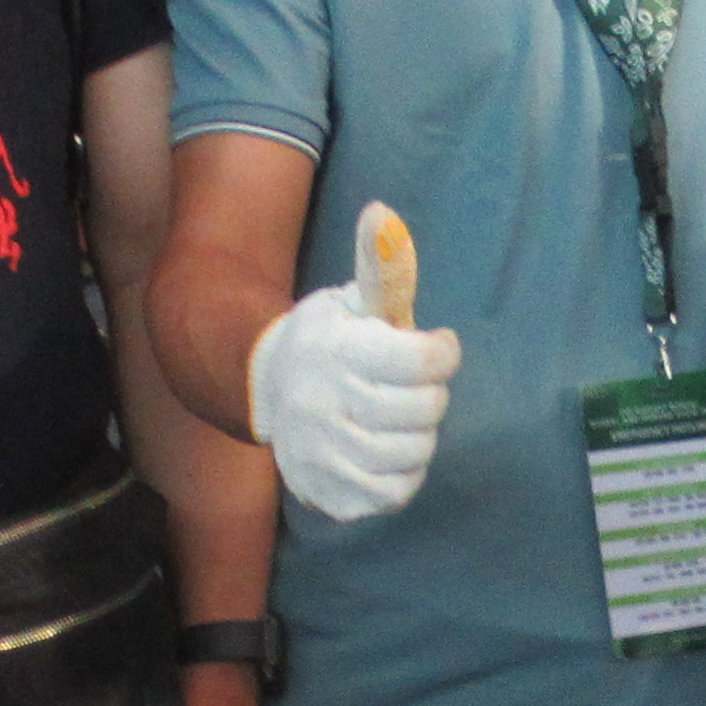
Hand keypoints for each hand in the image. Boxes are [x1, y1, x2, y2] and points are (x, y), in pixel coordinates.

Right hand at [246, 271, 457, 521]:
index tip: (438, 347)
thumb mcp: (348, 300)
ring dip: (420, 435)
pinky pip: (395, 493)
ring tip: (401, 419)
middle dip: (430, 395)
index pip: (422, 360)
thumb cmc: (326, 339)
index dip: (443, 353)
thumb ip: (377, 268)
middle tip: (414, 387)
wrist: (263, 390)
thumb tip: (383, 212)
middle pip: (423, 409)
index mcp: (338, 351)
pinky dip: (404, 473)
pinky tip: (390, 452)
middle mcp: (325, 403)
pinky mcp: (328, 492)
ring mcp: (324, 453)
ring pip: (414, 453)